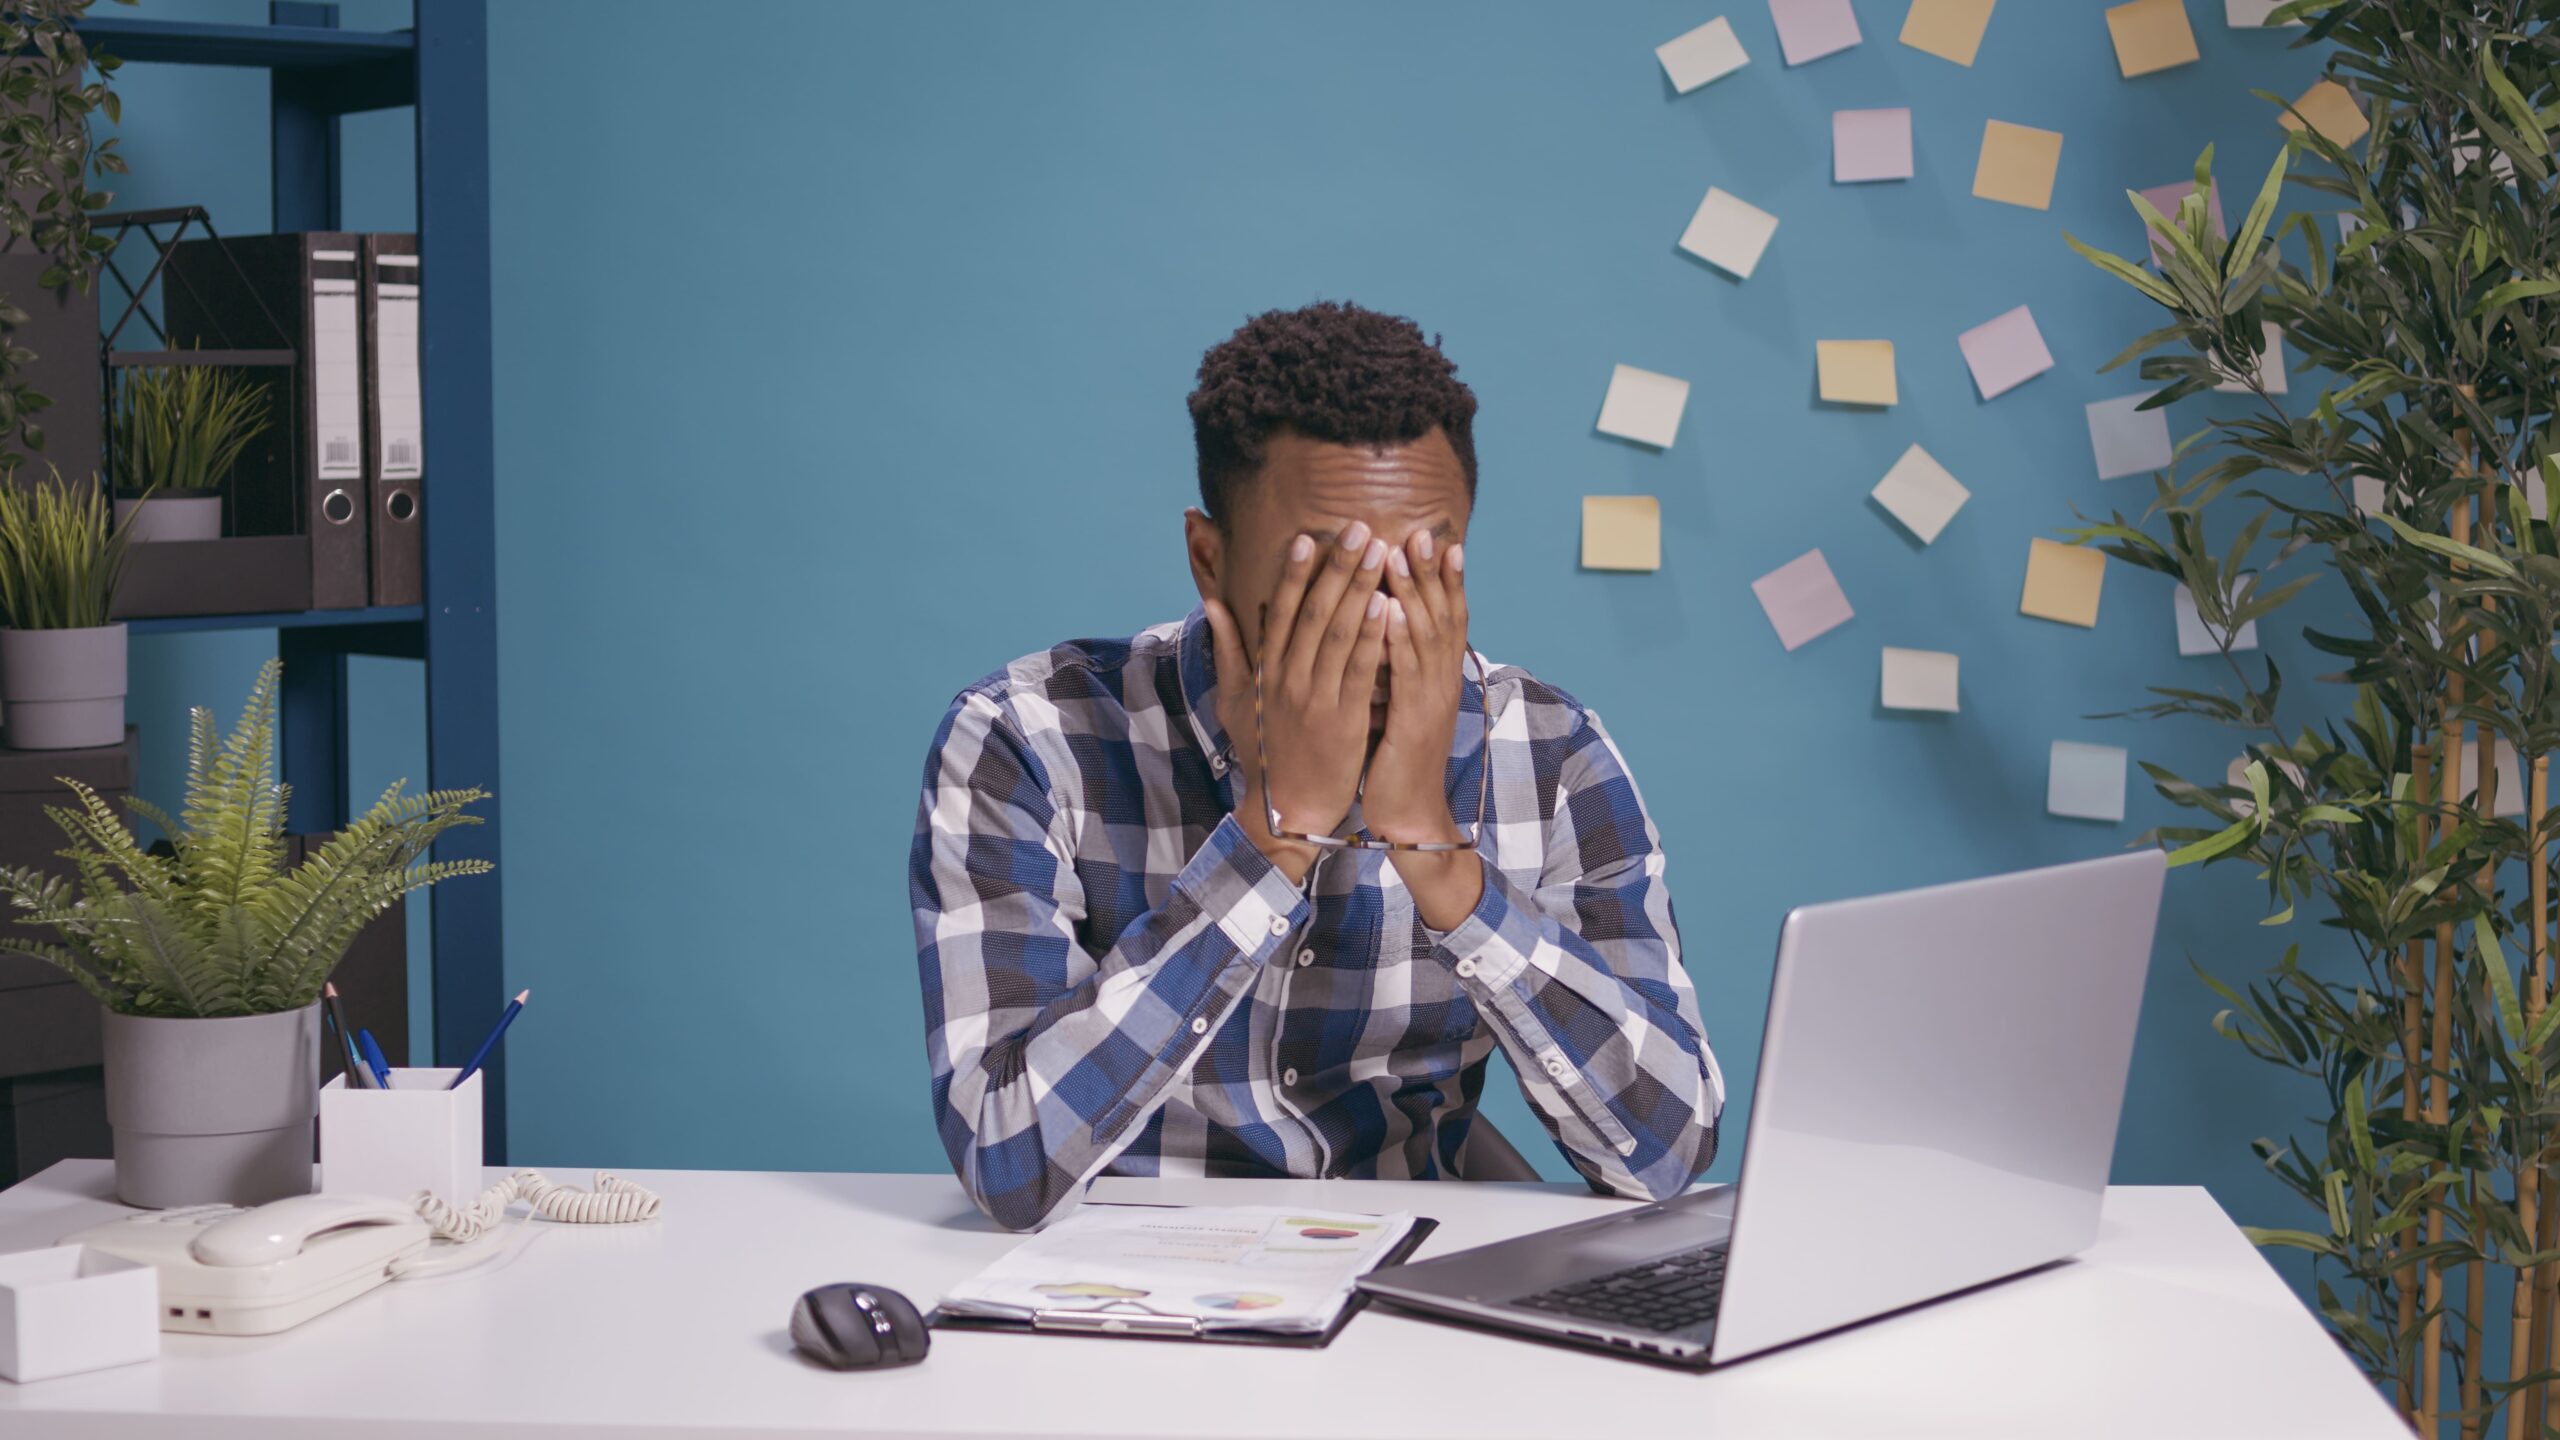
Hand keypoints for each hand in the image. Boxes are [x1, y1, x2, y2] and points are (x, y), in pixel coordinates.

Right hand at [1202, 522, 1390, 881]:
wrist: (1287, 808)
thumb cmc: (1265, 751)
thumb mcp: (1236, 700)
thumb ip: (1228, 649)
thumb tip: (1212, 604)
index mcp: (1267, 671)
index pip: (1281, 611)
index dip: (1295, 572)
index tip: (1310, 536)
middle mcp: (1288, 679)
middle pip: (1315, 612)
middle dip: (1337, 567)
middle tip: (1360, 528)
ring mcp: (1315, 699)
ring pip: (1339, 634)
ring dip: (1360, 588)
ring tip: (1380, 552)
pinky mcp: (1344, 721)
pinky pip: (1360, 672)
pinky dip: (1373, 637)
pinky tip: (1387, 606)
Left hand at [1372, 531, 1485, 929]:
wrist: (1409, 815)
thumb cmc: (1398, 758)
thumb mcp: (1400, 705)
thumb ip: (1398, 668)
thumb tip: (1387, 630)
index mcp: (1436, 677)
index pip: (1446, 616)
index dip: (1442, 578)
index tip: (1435, 538)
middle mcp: (1441, 682)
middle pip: (1441, 615)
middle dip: (1430, 572)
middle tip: (1420, 531)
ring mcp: (1430, 701)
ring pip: (1425, 636)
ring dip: (1413, 592)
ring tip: (1399, 554)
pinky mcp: (1412, 722)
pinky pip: (1407, 673)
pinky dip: (1398, 639)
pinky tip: (1389, 611)